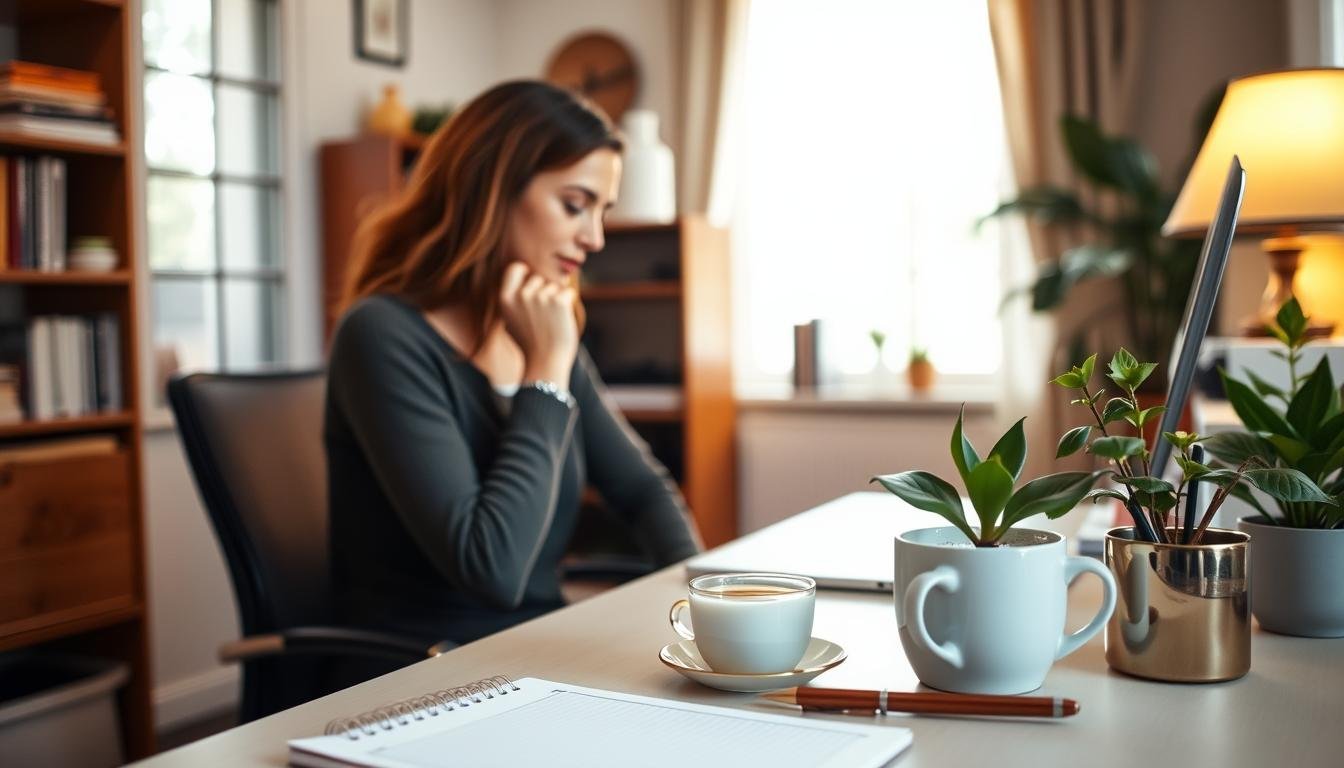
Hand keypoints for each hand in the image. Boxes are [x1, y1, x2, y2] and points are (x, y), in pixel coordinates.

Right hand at [498, 262, 578, 384]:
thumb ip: (513, 299)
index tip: (531, 286)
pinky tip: (561, 321)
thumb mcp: (510, 320)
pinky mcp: (559, 301)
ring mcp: (540, 297)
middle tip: (542, 317)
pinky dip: (569, 304)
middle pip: (538, 279)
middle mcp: (521, 295)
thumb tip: (521, 277)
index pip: (516, 268)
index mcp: (505, 298)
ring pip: (554, 286)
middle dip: (544, 292)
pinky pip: (569, 293)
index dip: (525, 274)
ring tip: (551, 322)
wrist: (545, 362)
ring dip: (557, 300)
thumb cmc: (529, 343)